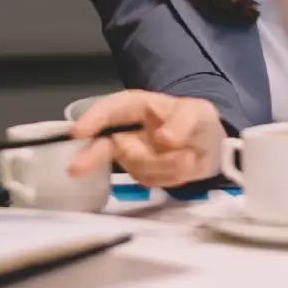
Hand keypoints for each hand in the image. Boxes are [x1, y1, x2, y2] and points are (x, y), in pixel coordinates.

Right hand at [66, 90, 224, 187]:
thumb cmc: (197, 121)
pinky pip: (151, 180)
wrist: (212, 146)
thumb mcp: (196, 113)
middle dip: (90, 157)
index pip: (111, 110)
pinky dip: (171, 176)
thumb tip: (163, 140)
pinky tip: (184, 166)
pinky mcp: (143, 174)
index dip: (94, 119)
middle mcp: (128, 131)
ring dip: (164, 166)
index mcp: (136, 107)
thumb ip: (181, 123)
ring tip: (189, 156)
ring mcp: (133, 155)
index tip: (79, 132)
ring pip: (137, 167)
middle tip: (74, 169)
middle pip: (103, 144)